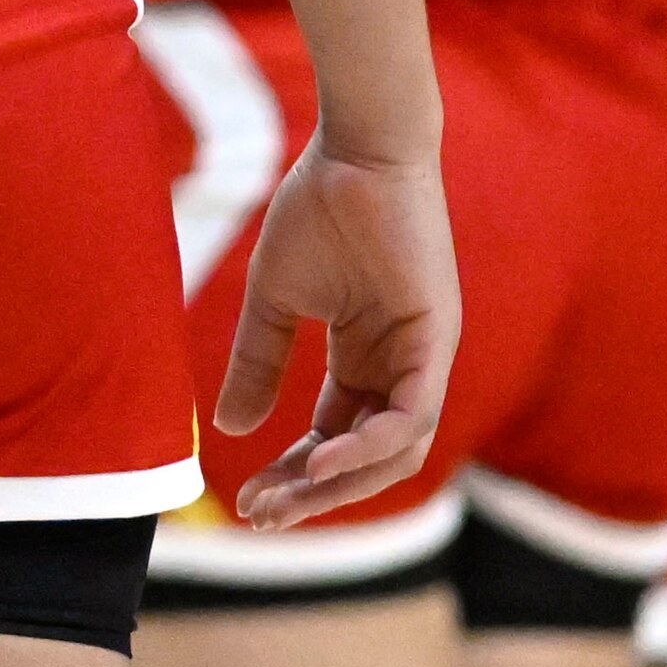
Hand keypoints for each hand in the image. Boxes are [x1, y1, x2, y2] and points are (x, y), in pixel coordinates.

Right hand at [217, 133, 458, 525]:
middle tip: (261, 515)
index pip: (333, 437)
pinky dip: (371, 447)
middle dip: (314, 494)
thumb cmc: (319, 209)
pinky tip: (322, 462)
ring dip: (340, 484)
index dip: (292, 474)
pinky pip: (412, 415)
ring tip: (286, 498)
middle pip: (366, 458)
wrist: (354, 151)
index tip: (245, 502)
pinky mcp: (436, 340)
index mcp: (365, 359)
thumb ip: (257, 361)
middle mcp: (401, 368)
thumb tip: (230, 429)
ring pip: (397, 451)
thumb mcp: (275, 299)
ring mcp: (424, 357)